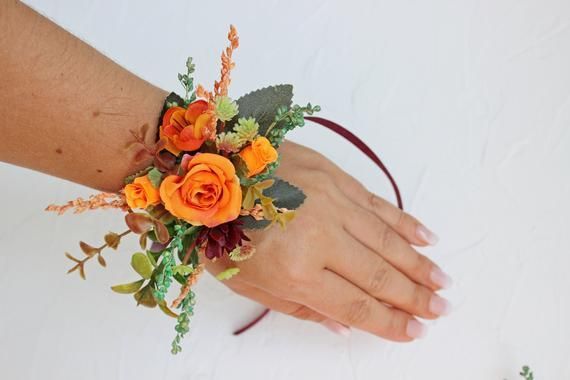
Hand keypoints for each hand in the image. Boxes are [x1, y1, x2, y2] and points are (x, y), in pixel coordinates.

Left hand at [206, 141, 451, 340]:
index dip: (389, 322)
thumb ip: (299, 306)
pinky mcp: (334, 175)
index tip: (415, 331)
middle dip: (414, 297)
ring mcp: (331, 202)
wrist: (203, 165)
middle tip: (442, 309)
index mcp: (295, 270)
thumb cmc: (216, 230)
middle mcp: (320, 236)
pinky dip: (404, 223)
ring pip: (387, 240)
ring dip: (419, 264)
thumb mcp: (247, 283)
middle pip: (379, 275)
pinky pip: (377, 204)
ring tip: (443, 282)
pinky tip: (426, 237)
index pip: (356, 305)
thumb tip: (343, 326)